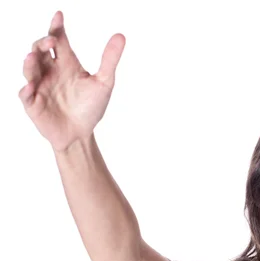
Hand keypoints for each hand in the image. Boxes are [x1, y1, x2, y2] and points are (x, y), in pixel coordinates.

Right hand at [19, 11, 125, 151]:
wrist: (81, 133)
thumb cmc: (90, 107)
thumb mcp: (104, 82)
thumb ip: (109, 59)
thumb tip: (121, 35)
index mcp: (66, 64)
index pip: (58, 41)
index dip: (56, 28)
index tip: (59, 16)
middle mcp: (50, 71)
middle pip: (40, 50)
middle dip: (42, 43)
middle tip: (51, 40)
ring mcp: (40, 86)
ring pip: (29, 69)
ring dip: (30, 62)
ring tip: (33, 56)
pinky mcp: (33, 103)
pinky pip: (26, 95)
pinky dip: (27, 90)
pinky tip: (31, 87)